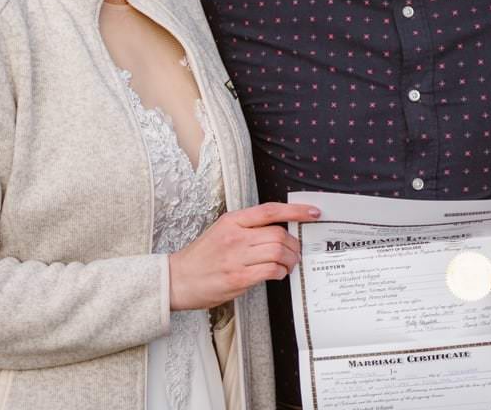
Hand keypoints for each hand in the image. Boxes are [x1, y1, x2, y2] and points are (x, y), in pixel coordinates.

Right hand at [168, 202, 320, 309]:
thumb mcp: (221, 231)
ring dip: (290, 260)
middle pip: (279, 234)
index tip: (313, 212)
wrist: (177, 279)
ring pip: (278, 252)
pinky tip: (277, 274)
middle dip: (295, 245)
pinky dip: (280, 272)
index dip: (296, 210)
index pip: (270, 211)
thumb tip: (278, 232)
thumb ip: (247, 229)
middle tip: (296, 253)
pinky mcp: (238, 278)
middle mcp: (236, 236)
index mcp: (233, 221)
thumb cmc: (201, 257)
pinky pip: (270, 271)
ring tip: (288, 265)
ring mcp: (237, 257)